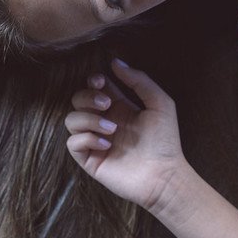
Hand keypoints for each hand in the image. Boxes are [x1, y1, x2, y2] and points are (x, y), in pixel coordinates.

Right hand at [65, 59, 186, 212]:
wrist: (164, 175)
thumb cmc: (165, 140)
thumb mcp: (159, 103)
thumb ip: (139, 80)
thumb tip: (115, 62)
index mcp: (119, 107)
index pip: (95, 87)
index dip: (93, 80)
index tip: (101, 81)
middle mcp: (104, 122)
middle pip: (78, 99)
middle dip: (88, 97)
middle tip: (107, 105)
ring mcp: (95, 141)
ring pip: (71, 119)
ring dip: (89, 119)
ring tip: (112, 129)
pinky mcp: (90, 160)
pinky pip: (72, 143)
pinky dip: (86, 139)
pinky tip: (107, 144)